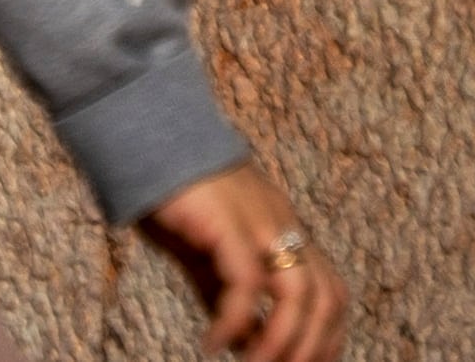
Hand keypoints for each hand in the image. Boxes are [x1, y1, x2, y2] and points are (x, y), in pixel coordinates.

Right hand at [138, 166, 347, 357]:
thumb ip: (228, 293)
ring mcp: (258, 219)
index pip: (330, 290)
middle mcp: (281, 221)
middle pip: (325, 297)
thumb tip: (244, 342)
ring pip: (299, 294)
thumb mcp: (208, 252)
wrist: (143, 134)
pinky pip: (247, 283)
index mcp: (283, 224)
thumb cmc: (173, 192)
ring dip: (281, 344)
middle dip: (311, 348)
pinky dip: (234, 322)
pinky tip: (212, 343)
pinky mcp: (228, 221)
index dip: (327, 336)